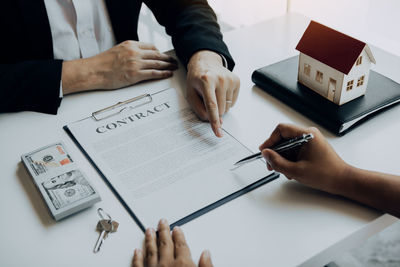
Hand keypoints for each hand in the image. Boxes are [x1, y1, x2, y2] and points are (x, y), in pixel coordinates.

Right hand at [62, 41, 177, 93]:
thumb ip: (130, 51)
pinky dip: (163, 74)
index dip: (159, 52)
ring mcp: (135, 64)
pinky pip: (153, 74)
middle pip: (156, 55)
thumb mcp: (117, 50)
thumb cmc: (102, 63)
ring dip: (168, 66)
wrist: (93, 71)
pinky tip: (168, 74)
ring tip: (174, 68)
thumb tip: (140, 56)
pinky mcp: (135, 75)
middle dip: (167, 58)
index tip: (163, 55)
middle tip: (174, 61)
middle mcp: (134, 53)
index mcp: (130, 45)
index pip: (150, 47)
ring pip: (157, 64)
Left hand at [132, 219, 212, 266]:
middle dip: (163, 231)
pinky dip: (137, 257)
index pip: (181, 245)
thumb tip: (206, 255)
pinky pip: (138, 265)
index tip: (177, 228)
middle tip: (162, 222)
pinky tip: (137, 250)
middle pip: (165, 244)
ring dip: (150, 240)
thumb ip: (206, 266)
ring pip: (150, 251)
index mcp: (183, 264)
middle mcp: (167, 264)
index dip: (179, 235)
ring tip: (148, 230)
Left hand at [186, 50, 239, 136]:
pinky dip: (226, 102)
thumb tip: (211, 120)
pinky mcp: (237, 81)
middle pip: (220, 109)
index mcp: (206, 81)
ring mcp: (230, 80)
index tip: (218, 132)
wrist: (206, 62)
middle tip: (207, 100)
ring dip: (220, 106)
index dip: (214, 121)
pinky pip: (233, 102)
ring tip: (213, 93)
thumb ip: (198, 108)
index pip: (212, 105)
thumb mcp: (190, 93)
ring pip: (227, 108)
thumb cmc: (197, 79)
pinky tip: (220, 92)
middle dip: (214, 112)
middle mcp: (220, 79)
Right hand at [259, 124, 348, 194]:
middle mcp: (309, 134)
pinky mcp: (311, 147)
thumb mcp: (296, 171)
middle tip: (271, 164)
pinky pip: (295, 150)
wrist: (342, 181)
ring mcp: (310, 141)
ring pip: (288, 145)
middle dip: (276, 152)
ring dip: (283, 157)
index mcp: (307, 135)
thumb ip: (277, 162)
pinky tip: (291, 170)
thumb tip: (266, 154)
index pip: (281, 129)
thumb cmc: (326, 174)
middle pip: (284, 137)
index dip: (270, 140)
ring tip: (284, 170)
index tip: (264, 151)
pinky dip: (290, 159)